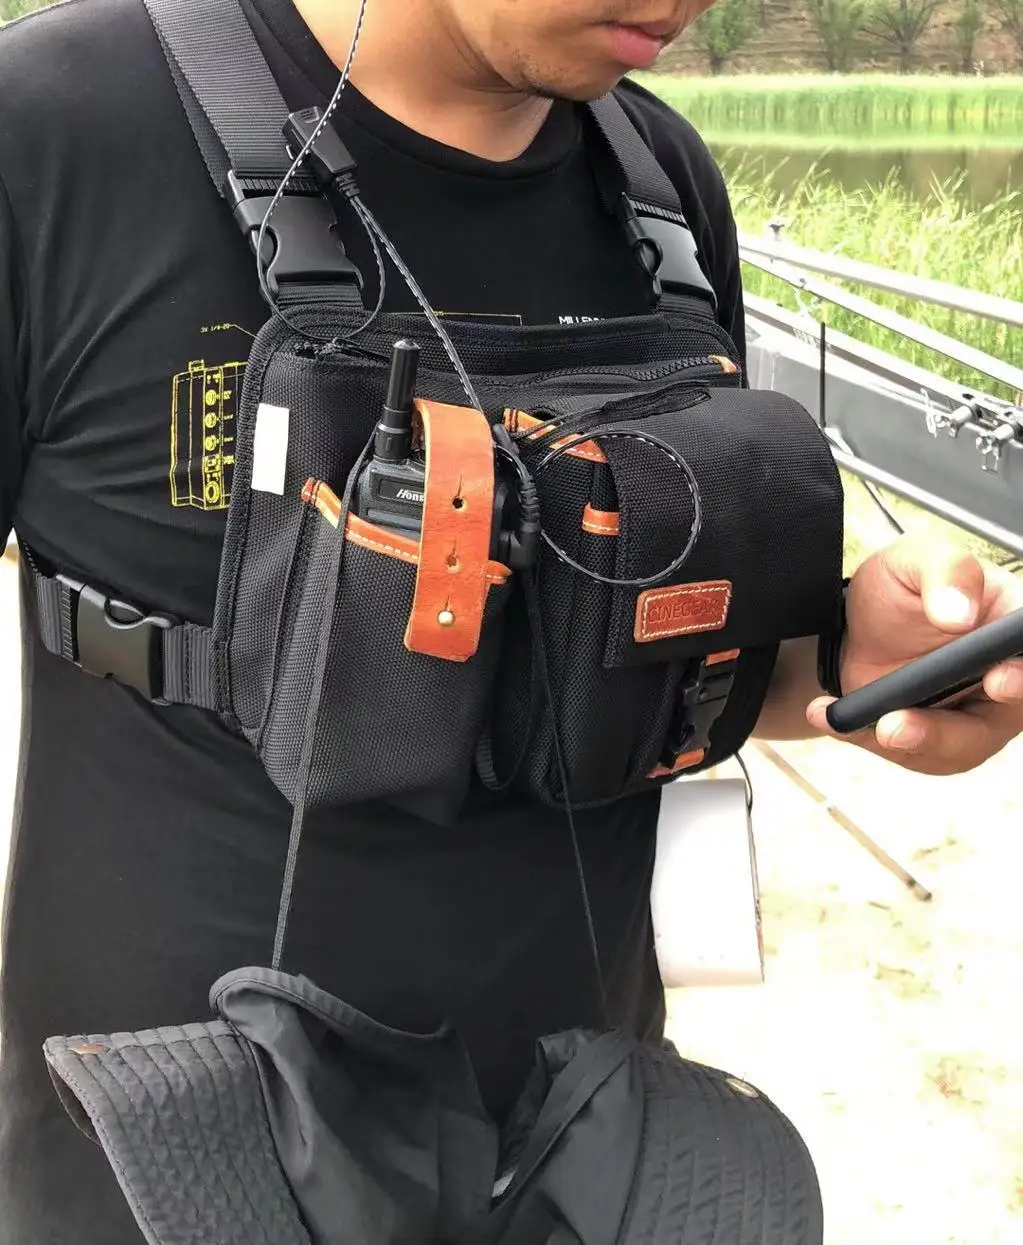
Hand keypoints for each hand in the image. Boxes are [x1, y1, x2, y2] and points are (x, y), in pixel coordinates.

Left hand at [806, 535, 1022, 774]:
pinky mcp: (937, 738)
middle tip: (898, 726)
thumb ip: (945, 572)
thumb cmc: (901, 587)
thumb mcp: (915, 559)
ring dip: (911, 744)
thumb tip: (959, 612)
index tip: (998, 679)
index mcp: (1011, 625)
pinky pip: (914, 754)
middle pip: (1004, 717)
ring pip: (959, 748)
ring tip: (869, 726)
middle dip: (951, 733)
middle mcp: (1005, 675)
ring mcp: (974, 713)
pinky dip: (869, 740)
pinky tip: (830, 717)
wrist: (857, 625)